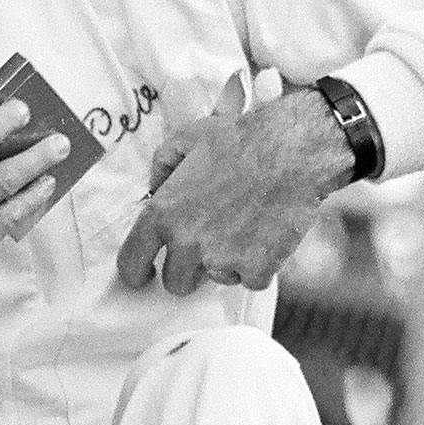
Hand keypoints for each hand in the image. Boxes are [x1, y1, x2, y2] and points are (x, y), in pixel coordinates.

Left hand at [116, 90, 352, 295]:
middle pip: (175, 284)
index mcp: (163, 213)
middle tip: (205, 248)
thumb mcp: (186, 140)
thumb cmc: (239, 140)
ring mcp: (222, 260)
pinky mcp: (256, 270)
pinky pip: (251, 279)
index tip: (143, 274)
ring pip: (217, 280)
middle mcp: (187, 243)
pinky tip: (266, 234)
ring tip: (244, 226)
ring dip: (226, 262)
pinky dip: (259, 264)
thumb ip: (161, 168)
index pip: (131, 262)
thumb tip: (155, 190)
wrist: (292, 151)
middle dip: (187, 271)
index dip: (135, 271)